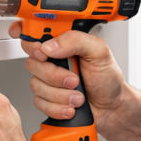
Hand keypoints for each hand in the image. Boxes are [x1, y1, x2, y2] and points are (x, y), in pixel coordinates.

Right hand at [10, 25, 126, 124]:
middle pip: (33, 63)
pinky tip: (70, 105)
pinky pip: (39, 102)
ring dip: (60, 94)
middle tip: (74, 80)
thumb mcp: (100, 53)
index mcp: (63, 43)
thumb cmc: (107, 78)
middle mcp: (53, 59)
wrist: (111, 106)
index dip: (29, 40)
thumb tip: (50, 45)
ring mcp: (48, 79)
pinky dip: (57, 107)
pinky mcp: (46, 97)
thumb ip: (77, 41)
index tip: (41, 52)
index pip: (34, 33)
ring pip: (36, 85)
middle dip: (54, 76)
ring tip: (79, 96)